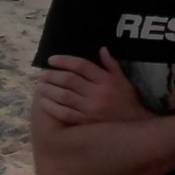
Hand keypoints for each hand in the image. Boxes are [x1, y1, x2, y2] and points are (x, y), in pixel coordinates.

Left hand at [36, 47, 150, 124]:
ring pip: (64, 96)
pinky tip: (43, 102)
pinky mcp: (85, 121)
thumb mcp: (123, 79)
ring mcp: (90, 108)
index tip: (52, 60)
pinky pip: (64, 113)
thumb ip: (112, 64)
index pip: (82, 66)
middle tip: (42, 74)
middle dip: (53, 75)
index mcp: (106, 80)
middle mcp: (97, 92)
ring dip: (49, 90)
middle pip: (69, 80)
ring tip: (40, 86)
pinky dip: (52, 107)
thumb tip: (102, 49)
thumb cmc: (128, 100)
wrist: (134, 125)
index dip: (65, 61)